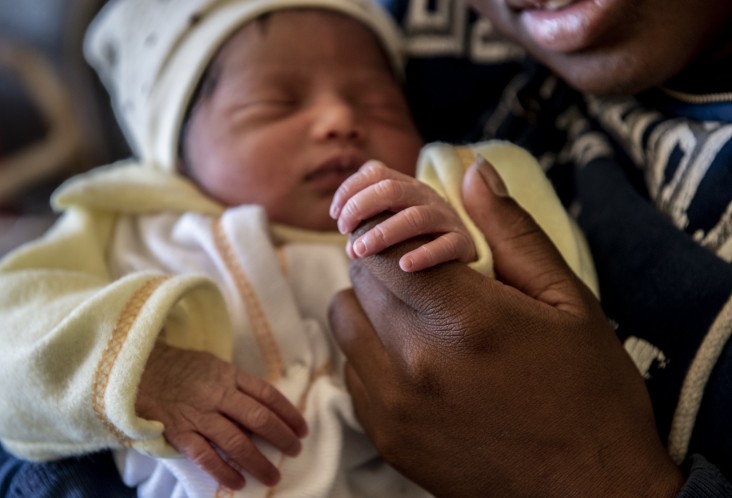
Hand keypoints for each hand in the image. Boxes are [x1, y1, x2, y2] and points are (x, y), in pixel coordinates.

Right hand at [135, 342, 307, 489]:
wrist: (137, 369)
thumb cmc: (179, 368)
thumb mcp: (213, 365)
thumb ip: (235, 384)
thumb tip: (260, 407)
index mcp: (229, 375)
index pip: (268, 394)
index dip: (289, 413)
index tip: (302, 428)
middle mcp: (218, 394)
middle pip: (259, 418)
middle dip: (281, 437)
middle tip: (295, 452)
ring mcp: (199, 414)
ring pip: (236, 441)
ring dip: (258, 462)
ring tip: (273, 476)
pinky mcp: (179, 433)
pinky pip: (205, 456)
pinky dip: (223, 472)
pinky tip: (238, 483)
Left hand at [329, 158, 683, 496]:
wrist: (591, 494)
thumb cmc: (591, 394)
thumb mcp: (567, 302)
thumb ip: (512, 233)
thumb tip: (473, 172)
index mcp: (464, 319)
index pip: (385, 241)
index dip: (391, 223)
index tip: (406, 221)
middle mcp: (414, 362)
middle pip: (359, 275)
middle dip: (383, 254)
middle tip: (421, 262)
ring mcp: (393, 406)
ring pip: (345, 319)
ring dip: (371, 301)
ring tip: (417, 309)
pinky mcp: (386, 437)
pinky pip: (351, 370)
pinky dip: (370, 350)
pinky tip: (413, 357)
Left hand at [330, 160, 475, 271]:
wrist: (461, 253)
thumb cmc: (416, 238)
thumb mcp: (395, 218)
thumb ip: (370, 221)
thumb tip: (347, 239)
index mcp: (407, 186)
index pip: (376, 173)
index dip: (350, 190)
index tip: (335, 216)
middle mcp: (426, 197)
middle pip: (391, 190)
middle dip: (360, 208)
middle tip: (345, 233)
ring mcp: (445, 218)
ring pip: (415, 217)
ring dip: (383, 233)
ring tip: (361, 251)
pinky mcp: (462, 242)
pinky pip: (446, 245)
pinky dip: (424, 255)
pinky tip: (404, 266)